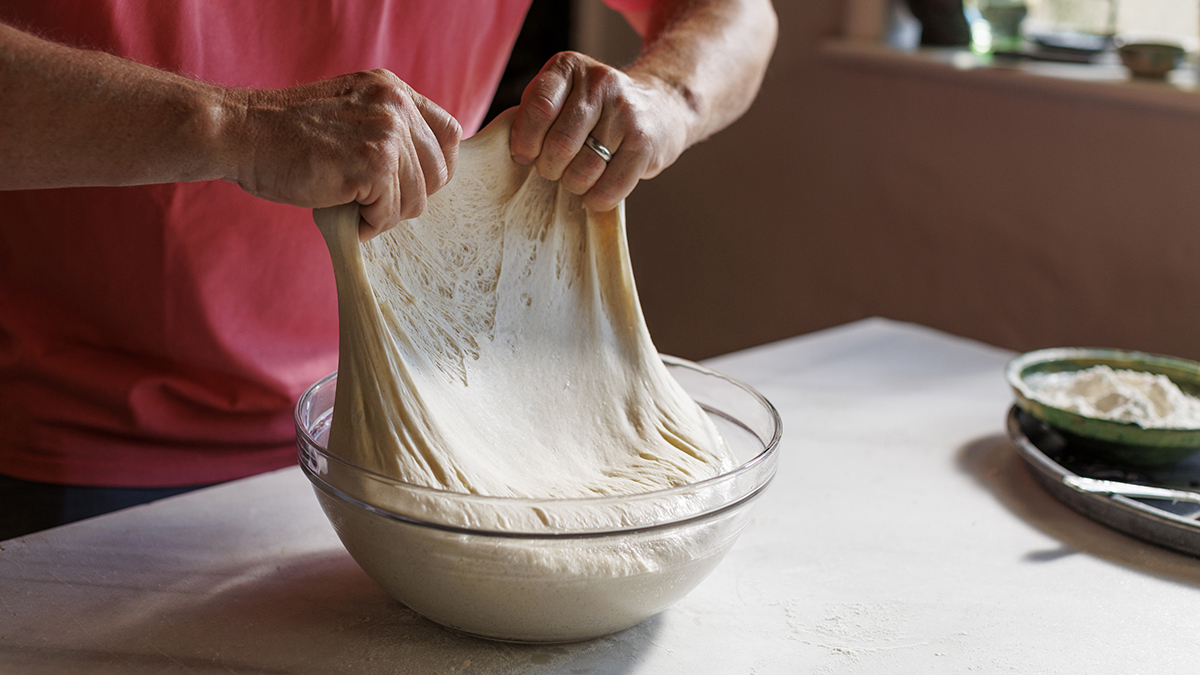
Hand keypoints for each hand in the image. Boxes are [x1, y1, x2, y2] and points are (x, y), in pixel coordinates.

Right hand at [228, 69, 460, 239]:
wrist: (242, 133)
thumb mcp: (351, 115)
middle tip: (371, 201)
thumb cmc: (288, 135)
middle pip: (439, 173)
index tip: (410, 185)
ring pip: (417, 199)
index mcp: (393, 90)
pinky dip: (370, 225)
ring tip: (352, 206)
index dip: (436, 168)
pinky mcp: (373, 163)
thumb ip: (387, 131)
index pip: (449, 134)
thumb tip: (424, 178)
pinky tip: (345, 214)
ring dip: (386, 214)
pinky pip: (391, 213)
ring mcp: (387, 133)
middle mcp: (396, 105)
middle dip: (408, 197)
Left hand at [509, 52, 693, 211]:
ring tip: (578, 176)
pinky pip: (608, 189)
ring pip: (581, 171)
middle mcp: (600, 83)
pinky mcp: (644, 143)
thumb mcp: (564, 95)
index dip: (525, 142)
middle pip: (559, 145)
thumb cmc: (597, 111)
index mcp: (569, 67)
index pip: (538, 109)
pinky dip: (596, 199)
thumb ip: (536, 114)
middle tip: (555, 168)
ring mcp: (625, 112)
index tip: (525, 156)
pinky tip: (597, 191)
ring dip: (573, 185)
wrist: (661, 108)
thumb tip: (516, 153)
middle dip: (549, 168)